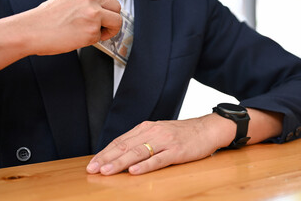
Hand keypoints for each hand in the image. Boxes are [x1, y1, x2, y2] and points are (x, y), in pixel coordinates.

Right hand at [25, 0, 121, 54]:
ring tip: (95, 34)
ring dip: (109, 30)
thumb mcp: (67, 0)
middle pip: (116, 7)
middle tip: (103, 27)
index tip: (101, 17)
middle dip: (112, 19)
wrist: (31, 31)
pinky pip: (103, 36)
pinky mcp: (92, 29)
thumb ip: (85, 3)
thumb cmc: (45, 20)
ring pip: (117, 21)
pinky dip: (95, 40)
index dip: (105, 10)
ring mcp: (93, 13)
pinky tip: (81, 38)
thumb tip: (99, 13)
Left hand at [86, 114, 235, 174]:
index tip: (93, 163)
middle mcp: (153, 132)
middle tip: (93, 169)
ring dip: (120, 162)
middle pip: (125, 146)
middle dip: (107, 158)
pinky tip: (134, 171)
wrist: (207, 129)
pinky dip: (145, 166)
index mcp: (146, 128)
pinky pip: (158, 159)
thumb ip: (142, 140)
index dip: (105, 152)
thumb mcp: (159, 132)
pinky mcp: (176, 151)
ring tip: (107, 171)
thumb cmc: (182, 133)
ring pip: (138, 152)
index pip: (120, 141)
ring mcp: (165, 141)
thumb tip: (121, 153)